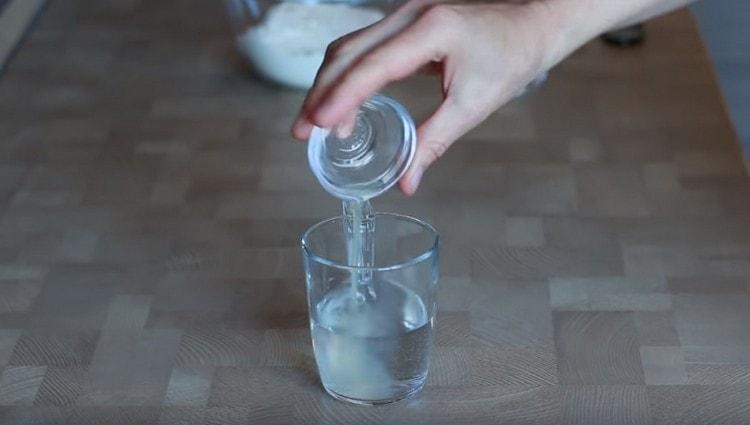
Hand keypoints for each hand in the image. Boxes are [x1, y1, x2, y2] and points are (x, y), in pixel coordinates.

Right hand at [292, 0, 556, 194]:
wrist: (530, 25)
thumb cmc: (511, 59)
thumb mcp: (473, 105)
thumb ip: (433, 142)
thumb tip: (405, 183)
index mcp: (431, 30)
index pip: (372, 66)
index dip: (341, 98)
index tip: (318, 125)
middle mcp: (410, 14)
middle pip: (347, 52)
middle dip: (320, 93)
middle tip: (302, 132)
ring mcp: (404, 14)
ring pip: (349, 46)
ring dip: (327, 84)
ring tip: (315, 124)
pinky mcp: (403, 22)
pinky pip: (362, 46)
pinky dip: (344, 74)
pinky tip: (339, 102)